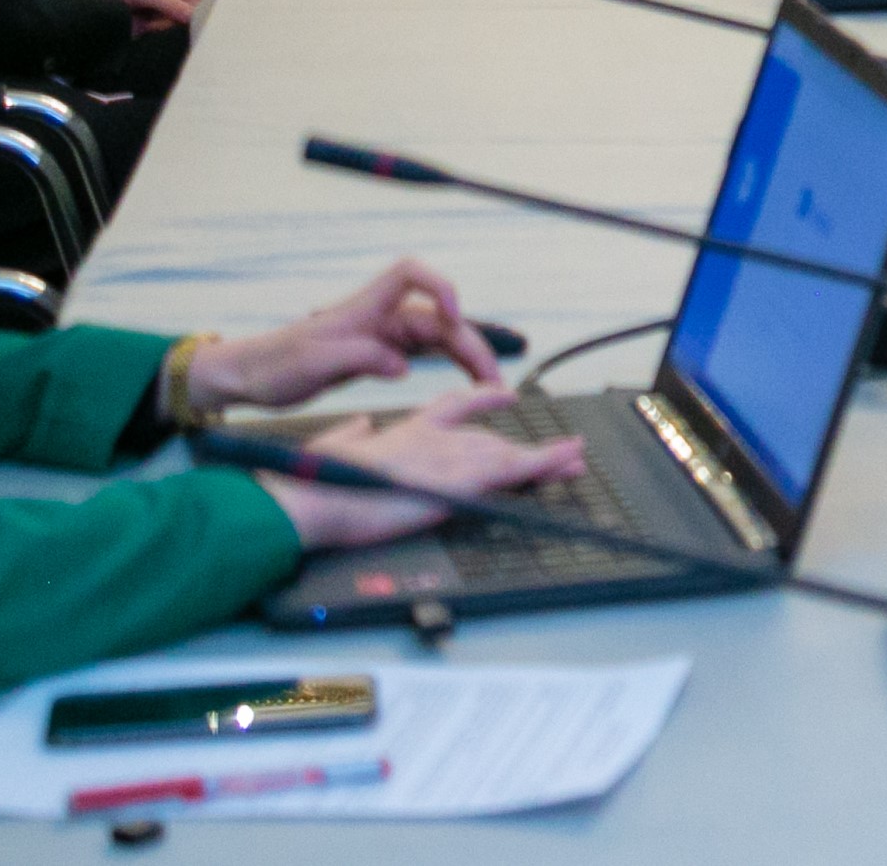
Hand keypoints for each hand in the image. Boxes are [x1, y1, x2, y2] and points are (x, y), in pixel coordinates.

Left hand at [185, 259, 501, 412]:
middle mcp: (381, 316)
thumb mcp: (314, 363)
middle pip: (440, 317)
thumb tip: (403, 368)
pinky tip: (465, 386)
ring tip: (489, 387)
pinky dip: (451, 367)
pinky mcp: (383, 355)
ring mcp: (385, 335)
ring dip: (468, 357)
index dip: (438, 286)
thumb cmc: (277, 364)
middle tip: (490, 381)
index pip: (410, 273)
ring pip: (442, 337)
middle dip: (469, 343)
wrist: (253, 377)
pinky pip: (429, 355)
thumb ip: (360, 359)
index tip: (453, 315)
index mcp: (364, 308)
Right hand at [256, 386, 588, 552]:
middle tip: (559, 450)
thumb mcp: (333, 449)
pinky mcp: (460, 477)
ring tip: (575, 459)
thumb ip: (352, 434)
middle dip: (522, 447)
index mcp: (406, 428)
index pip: (455, 405)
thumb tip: (360, 427)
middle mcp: (436, 436)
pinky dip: (545, 462)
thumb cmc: (312, 479)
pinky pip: (516, 468)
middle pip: (491, 438)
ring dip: (544, 457)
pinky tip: (569, 459)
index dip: (483, 397)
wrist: (314, 495)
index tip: (505, 392)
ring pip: (509, 452)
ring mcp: (451, 455)